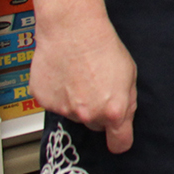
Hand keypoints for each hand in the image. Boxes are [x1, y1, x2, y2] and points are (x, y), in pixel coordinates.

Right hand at [30, 15, 137, 152]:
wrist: (72, 29)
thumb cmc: (103, 47)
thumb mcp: (129, 74)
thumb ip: (127, 100)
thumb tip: (123, 117)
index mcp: (112, 111)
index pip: (119, 143)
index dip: (120, 140)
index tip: (118, 138)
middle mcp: (87, 114)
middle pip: (94, 125)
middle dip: (97, 112)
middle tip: (96, 87)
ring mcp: (63, 109)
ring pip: (73, 114)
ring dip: (76, 101)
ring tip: (78, 75)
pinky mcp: (43, 101)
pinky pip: (54, 103)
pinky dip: (57, 93)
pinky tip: (63, 74)